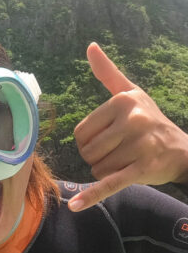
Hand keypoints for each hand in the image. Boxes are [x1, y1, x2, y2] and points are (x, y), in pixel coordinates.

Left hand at [68, 43, 187, 210]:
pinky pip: (110, 184)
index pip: (81, 133)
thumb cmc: (149, 119)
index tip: (111, 137)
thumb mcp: (131, 93)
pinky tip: (76, 205)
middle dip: (98, 157)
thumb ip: (108, 73)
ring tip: (128, 160)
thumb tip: (90, 46)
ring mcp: (138, 145)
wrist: (181, 149)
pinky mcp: (142, 169)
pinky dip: (92, 195)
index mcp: (122, 101)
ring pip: (98, 169)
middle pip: (88, 152)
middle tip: (120, 151)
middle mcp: (132, 120)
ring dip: (108, 171)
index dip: (90, 141)